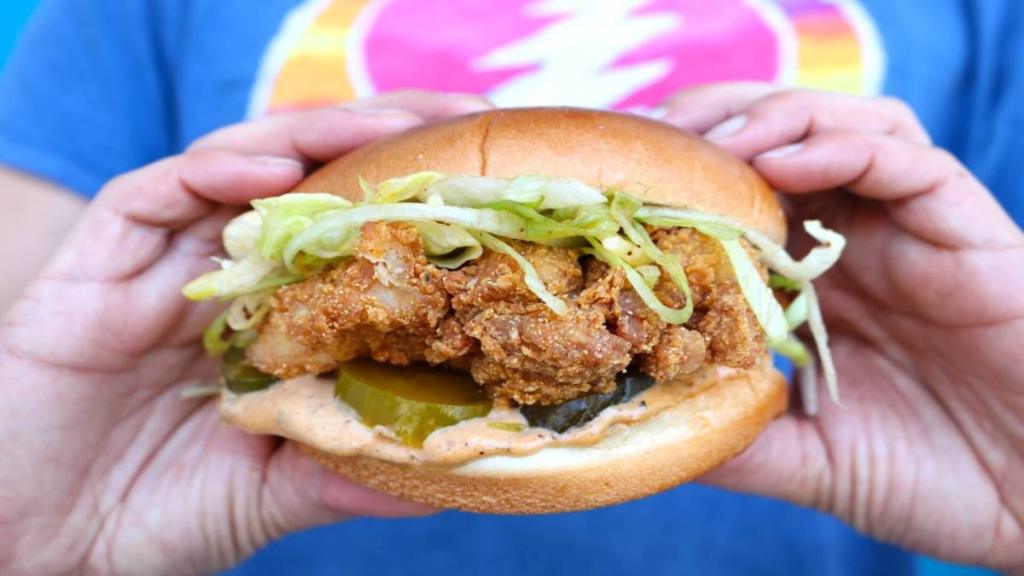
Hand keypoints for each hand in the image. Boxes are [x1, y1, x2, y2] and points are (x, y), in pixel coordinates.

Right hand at [0, 91, 491, 575]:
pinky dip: (211, 173)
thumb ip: (345, 469)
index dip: (407, 200)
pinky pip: (150, 197)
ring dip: (312, 139)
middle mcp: (216, 279)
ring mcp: (156, 267)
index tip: (482, 177)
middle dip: (375, 144)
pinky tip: (269, 166)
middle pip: (301, 182)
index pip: (342, 235)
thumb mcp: (273, 491)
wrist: (39, 549)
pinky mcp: (93, 268)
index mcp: (263, 319)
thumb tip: (445, 471)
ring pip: (235, 169)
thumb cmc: (151, 518)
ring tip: (386, 126)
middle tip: (455, 120)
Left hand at [662, 84, 1023, 570]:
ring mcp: (912, 232)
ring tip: (713, 144)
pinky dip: (840, 147)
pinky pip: (906, 161)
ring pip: (843, 128)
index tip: (623, 181)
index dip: (686, 180)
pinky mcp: (967, 230)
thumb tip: (651, 428)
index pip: (743, 200)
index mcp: (816, 286)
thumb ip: (740, 439)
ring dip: (771, 121)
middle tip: (654, 138)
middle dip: (715, 126)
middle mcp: (858, 245)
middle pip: (783, 142)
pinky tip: (782, 162)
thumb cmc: (936, 481)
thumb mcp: (812, 460)